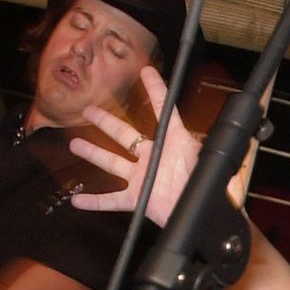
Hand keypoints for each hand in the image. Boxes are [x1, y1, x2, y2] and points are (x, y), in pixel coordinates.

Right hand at [68, 66, 199, 225]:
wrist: (204, 218)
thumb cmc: (207, 189)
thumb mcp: (206, 161)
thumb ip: (203, 145)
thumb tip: (215, 129)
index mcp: (173, 143)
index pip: (164, 110)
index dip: (156, 90)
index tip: (146, 72)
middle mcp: (154, 157)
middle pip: (125, 134)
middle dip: (106, 122)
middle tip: (89, 110)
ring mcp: (143, 177)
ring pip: (112, 162)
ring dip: (94, 153)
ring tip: (74, 143)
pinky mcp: (138, 198)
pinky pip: (112, 200)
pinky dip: (94, 201)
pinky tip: (78, 199)